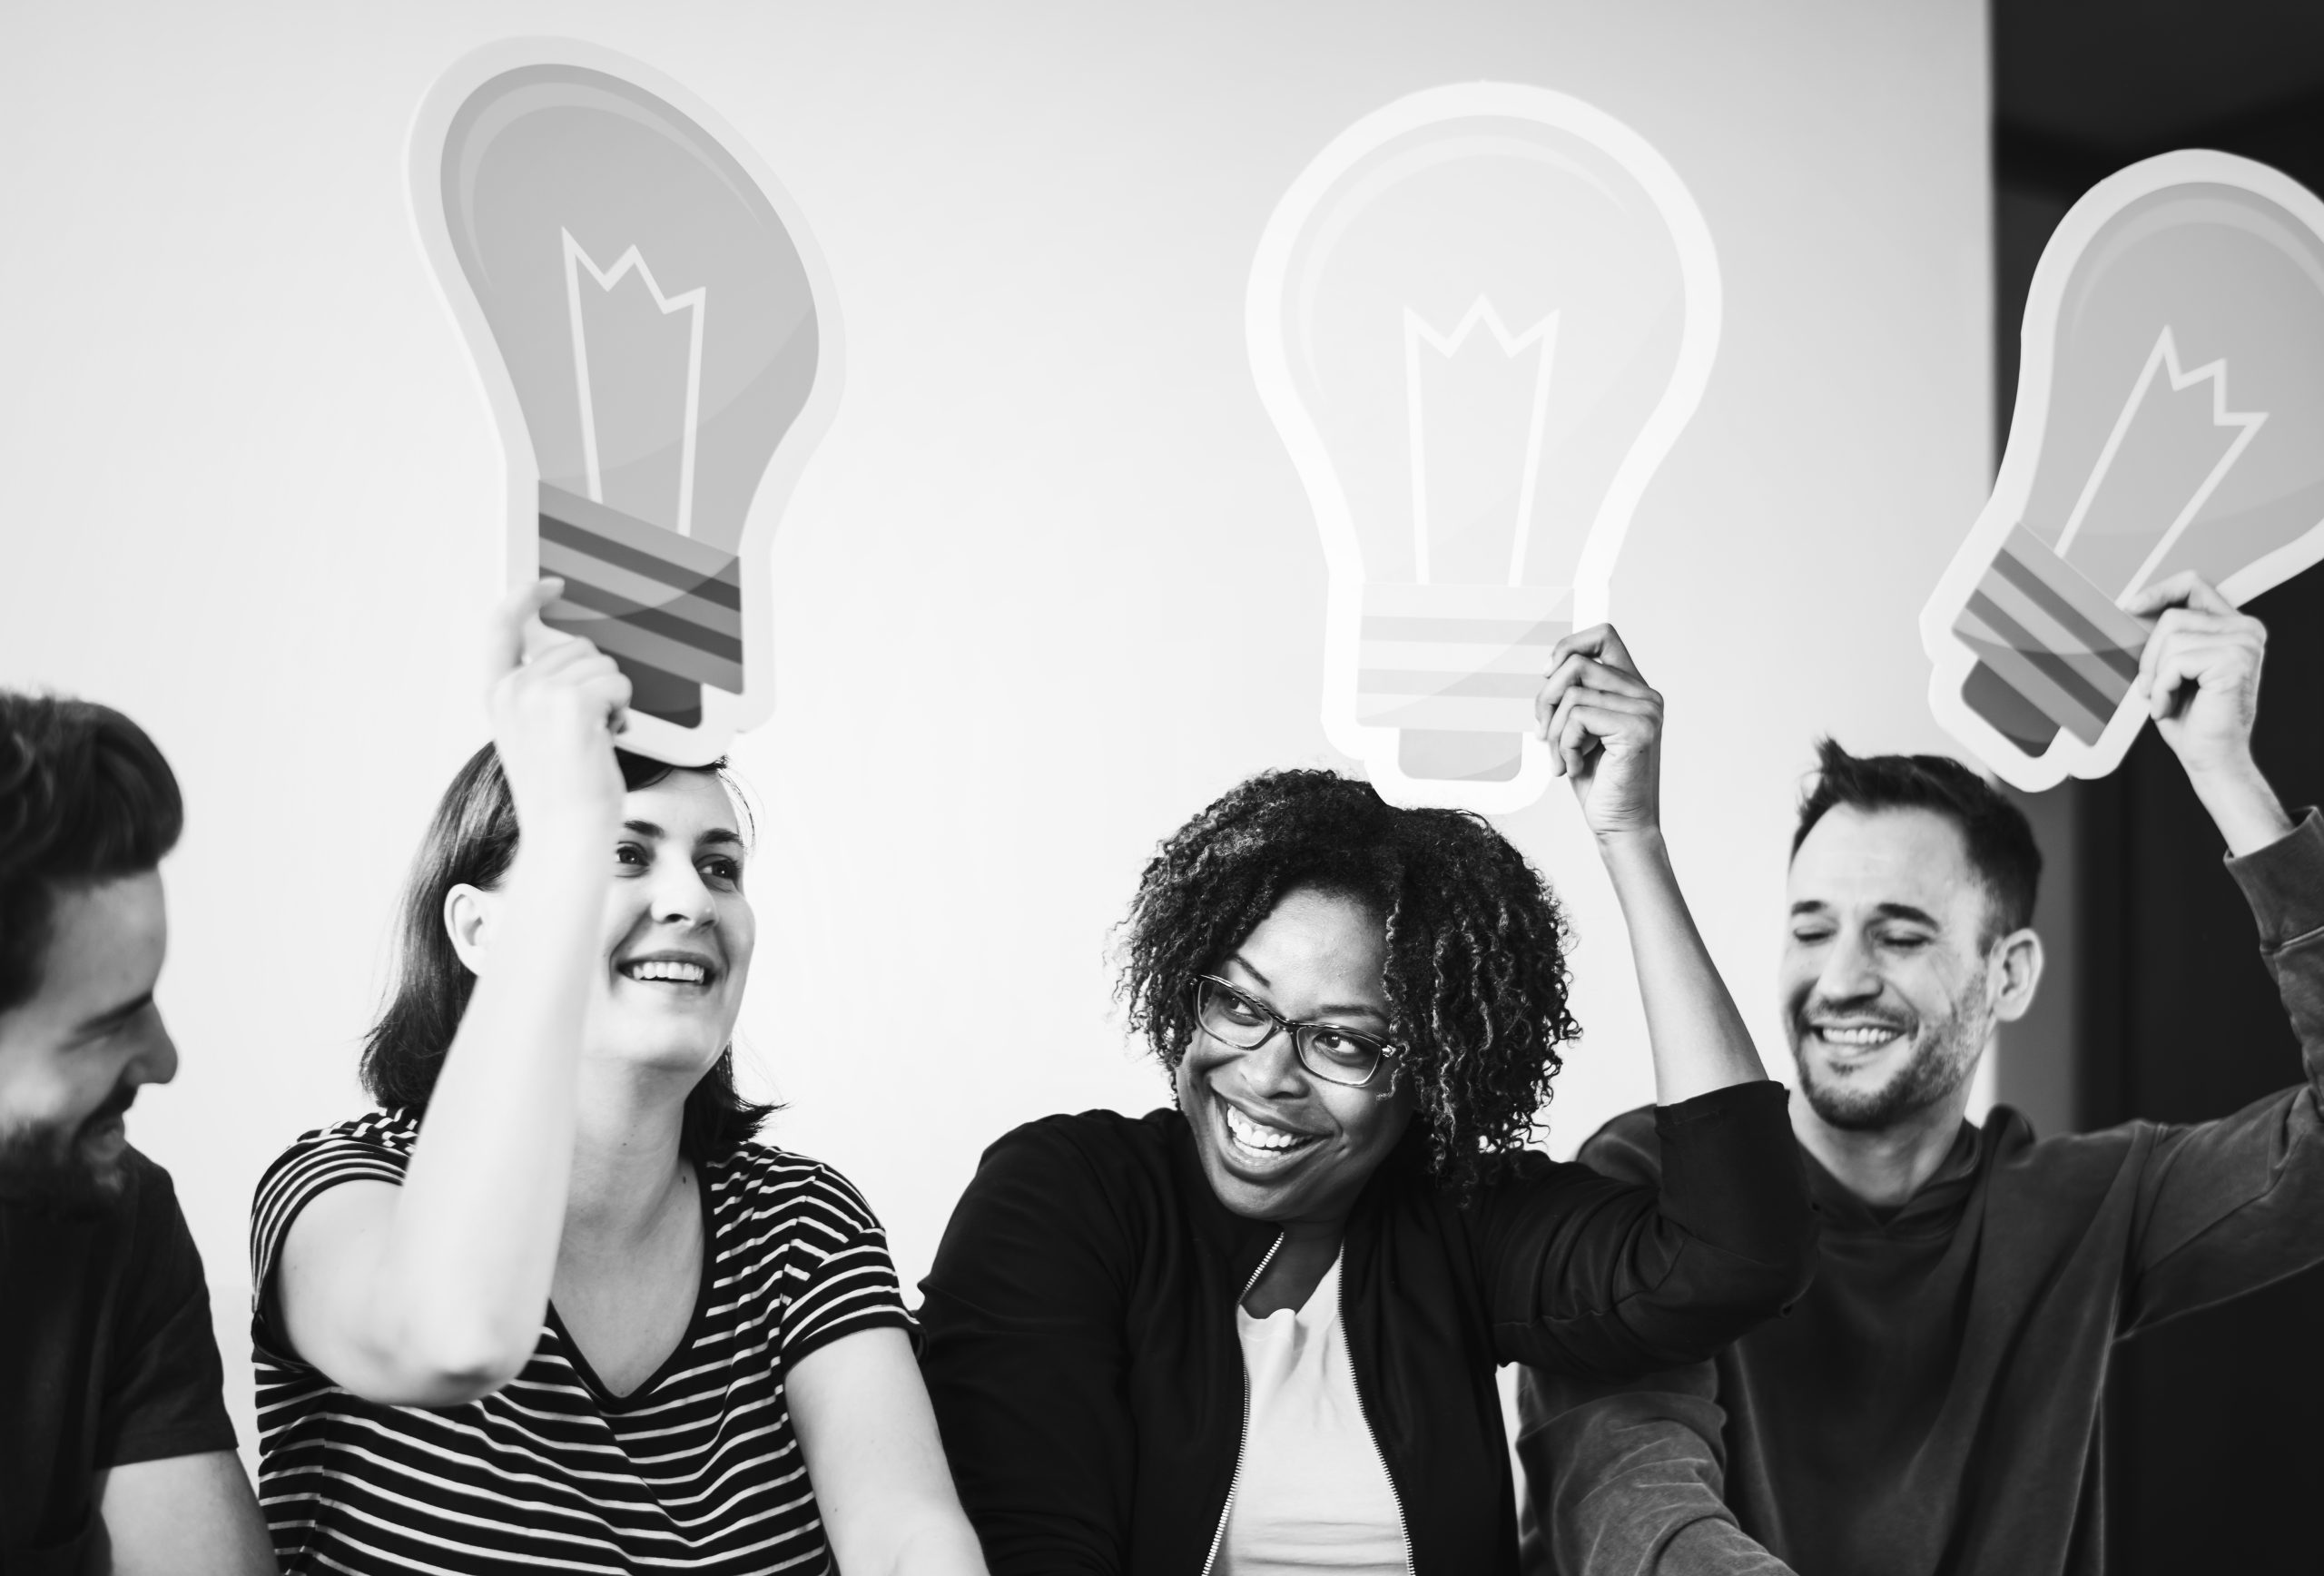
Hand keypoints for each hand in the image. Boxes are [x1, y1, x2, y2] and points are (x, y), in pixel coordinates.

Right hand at [483, 579, 630, 839]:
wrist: (567, 833)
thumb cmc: (563, 790)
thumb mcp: (536, 732)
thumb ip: (541, 691)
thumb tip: (575, 654)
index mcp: (498, 694)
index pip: (500, 625)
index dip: (525, 596)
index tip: (551, 584)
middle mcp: (513, 689)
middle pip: (576, 645)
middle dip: (596, 678)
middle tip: (589, 725)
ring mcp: (540, 694)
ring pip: (603, 663)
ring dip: (613, 696)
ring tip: (595, 737)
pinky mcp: (573, 703)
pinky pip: (618, 682)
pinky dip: (623, 709)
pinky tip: (608, 739)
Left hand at [1535, 624, 1663, 840]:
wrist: (1619, 825)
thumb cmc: (1597, 781)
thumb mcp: (1577, 729)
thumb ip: (1572, 696)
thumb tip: (1547, 670)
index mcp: (1633, 689)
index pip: (1603, 635)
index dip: (1568, 646)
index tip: (1547, 675)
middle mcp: (1645, 694)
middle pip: (1577, 662)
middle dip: (1546, 698)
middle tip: (1542, 734)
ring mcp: (1646, 710)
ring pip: (1572, 691)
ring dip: (1554, 729)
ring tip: (1561, 758)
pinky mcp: (1638, 729)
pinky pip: (1578, 716)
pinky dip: (1564, 744)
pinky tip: (1574, 766)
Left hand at [2126, 573, 2265, 777]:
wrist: (2211, 758)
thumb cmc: (2190, 718)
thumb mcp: (2174, 668)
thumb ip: (2169, 637)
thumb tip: (2131, 608)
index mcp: (2233, 626)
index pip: (2194, 585)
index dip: (2160, 590)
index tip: (2131, 605)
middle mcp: (2245, 629)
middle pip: (2173, 616)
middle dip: (2150, 655)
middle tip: (2152, 688)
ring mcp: (2243, 643)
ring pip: (2171, 638)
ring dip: (2155, 675)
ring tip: (2165, 699)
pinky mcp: (2234, 660)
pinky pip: (2175, 661)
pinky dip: (2162, 687)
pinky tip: (2169, 706)